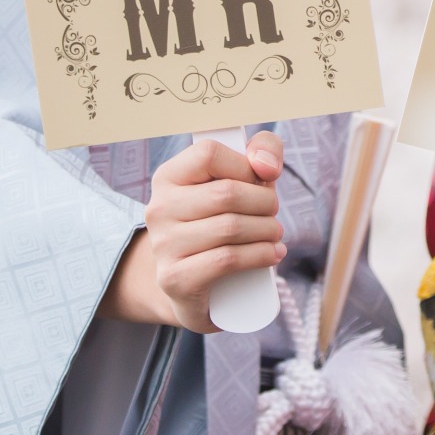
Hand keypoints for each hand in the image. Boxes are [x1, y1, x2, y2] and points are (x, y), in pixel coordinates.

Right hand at [104, 132, 284, 331]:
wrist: (192, 282)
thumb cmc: (223, 220)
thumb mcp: (241, 180)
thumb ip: (262, 151)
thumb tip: (267, 166)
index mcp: (168, 177)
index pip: (209, 154)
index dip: (244, 165)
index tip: (260, 181)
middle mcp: (159, 208)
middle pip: (227, 193)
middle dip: (264, 202)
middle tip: (272, 212)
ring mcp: (164, 245)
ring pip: (230, 227)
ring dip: (266, 230)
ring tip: (274, 234)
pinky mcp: (175, 278)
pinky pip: (227, 259)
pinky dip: (260, 255)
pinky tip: (273, 253)